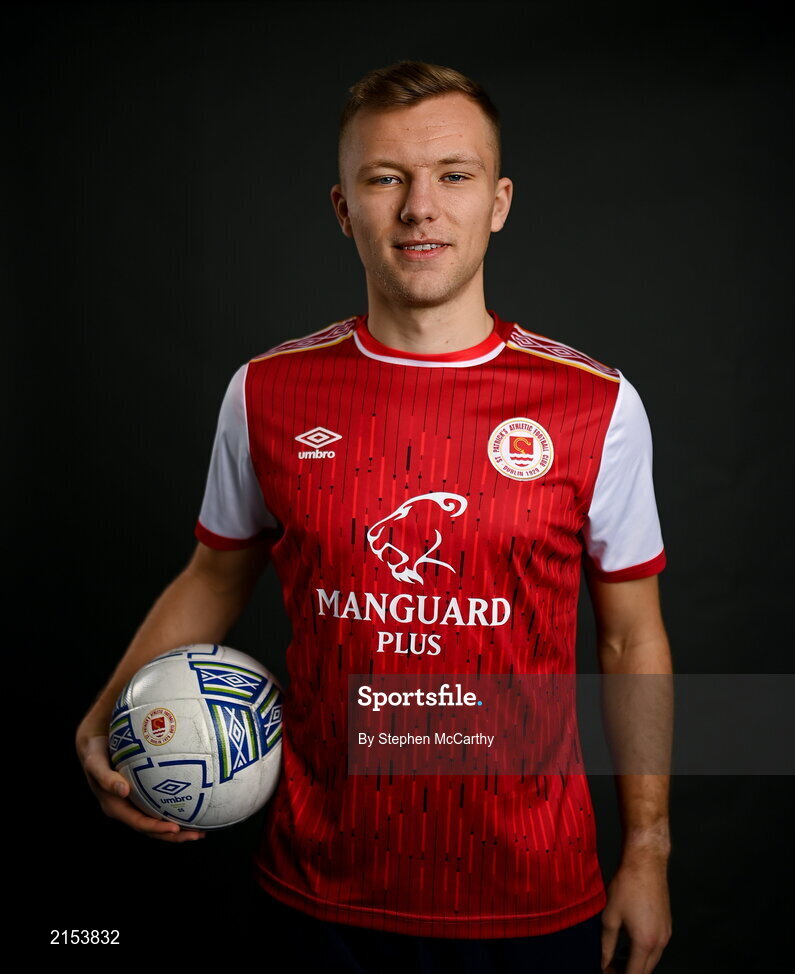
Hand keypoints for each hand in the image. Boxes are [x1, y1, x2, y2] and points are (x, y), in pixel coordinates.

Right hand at [77, 730, 205, 842]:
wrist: (95, 746)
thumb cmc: (96, 753)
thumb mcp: (96, 764)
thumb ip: (106, 778)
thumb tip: (124, 790)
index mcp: (115, 807)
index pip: (139, 823)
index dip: (157, 828)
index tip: (175, 828)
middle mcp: (126, 809)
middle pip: (152, 829)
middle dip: (174, 835)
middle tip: (197, 834)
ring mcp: (135, 804)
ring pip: (158, 821)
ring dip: (178, 829)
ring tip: (201, 830)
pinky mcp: (142, 796)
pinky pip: (160, 807)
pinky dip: (175, 811)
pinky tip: (194, 808)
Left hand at [601, 858, 671, 972]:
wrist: (646, 863)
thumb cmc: (628, 885)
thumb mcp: (610, 915)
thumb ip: (606, 944)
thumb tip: (603, 961)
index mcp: (645, 942)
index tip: (606, 973)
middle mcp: (660, 942)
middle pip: (646, 971)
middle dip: (628, 973)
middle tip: (609, 968)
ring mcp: (666, 934)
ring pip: (653, 961)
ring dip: (637, 964)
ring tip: (617, 959)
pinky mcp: (667, 926)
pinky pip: (657, 948)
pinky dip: (645, 953)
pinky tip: (630, 945)